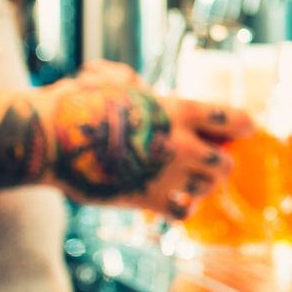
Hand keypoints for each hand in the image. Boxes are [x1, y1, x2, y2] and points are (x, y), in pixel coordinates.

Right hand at [34, 71, 255, 218]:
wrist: (49, 137)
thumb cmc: (75, 102)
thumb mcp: (111, 80)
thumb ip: (136, 86)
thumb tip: (140, 89)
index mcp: (178, 110)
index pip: (234, 121)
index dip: (242, 126)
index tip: (243, 129)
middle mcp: (180, 144)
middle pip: (226, 163)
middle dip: (219, 162)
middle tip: (204, 159)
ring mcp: (166, 174)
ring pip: (208, 189)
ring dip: (200, 185)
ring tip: (185, 179)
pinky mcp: (147, 199)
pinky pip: (184, 212)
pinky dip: (183, 208)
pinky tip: (173, 201)